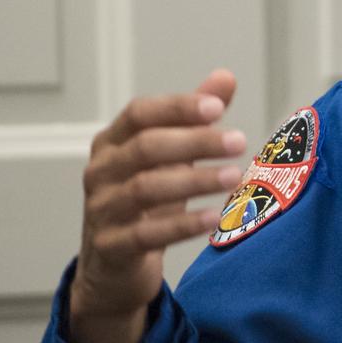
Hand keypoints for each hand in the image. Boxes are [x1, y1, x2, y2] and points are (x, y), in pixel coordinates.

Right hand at [67, 69, 246, 342]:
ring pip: (146, 188)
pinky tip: (214, 217)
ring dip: (195, 180)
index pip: (140, 113)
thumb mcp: (168, 155)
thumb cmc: (144, 198)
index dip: (177, 107)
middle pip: (146, 147)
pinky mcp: (112, 246)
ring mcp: (103, 209)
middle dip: (195, 142)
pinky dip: (183, 225)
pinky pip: (147, 233)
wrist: (112, 265)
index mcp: (113, 142)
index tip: (217, 107)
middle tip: (239, 141)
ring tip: (235, 176)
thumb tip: (225, 77)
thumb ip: (193, 117)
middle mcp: (102, 171)